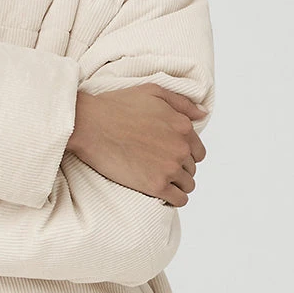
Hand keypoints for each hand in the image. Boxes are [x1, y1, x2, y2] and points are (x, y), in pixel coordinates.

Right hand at [67, 82, 207, 206]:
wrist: (90, 125)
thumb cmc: (116, 106)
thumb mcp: (153, 92)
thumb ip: (182, 103)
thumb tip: (203, 114)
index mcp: (183, 127)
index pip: (198, 151)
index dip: (184, 154)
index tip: (168, 155)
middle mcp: (181, 148)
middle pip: (191, 168)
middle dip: (178, 168)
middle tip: (157, 166)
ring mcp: (169, 168)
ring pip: (187, 185)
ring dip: (177, 184)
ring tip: (159, 181)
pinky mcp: (156, 185)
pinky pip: (179, 200)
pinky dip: (174, 199)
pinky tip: (161, 194)